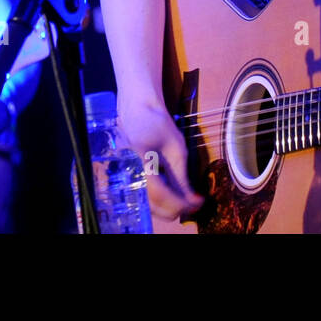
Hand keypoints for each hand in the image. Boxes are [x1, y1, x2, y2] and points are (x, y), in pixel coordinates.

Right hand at [117, 97, 202, 220]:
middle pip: (151, 205)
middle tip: (195, 205)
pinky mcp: (126, 180)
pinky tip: (172, 197)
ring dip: (167, 208)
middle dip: (175, 209)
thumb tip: (193, 201)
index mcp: (140, 159)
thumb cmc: (157, 124)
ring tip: (186, 201)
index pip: (159, 192)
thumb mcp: (176, 148)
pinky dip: (159, 202)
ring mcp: (123, 177)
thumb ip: (181, 177)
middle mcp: (127, 172)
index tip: (197, 203)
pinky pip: (143, 198)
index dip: (179, 203)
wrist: (136, 112)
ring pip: (146, 206)